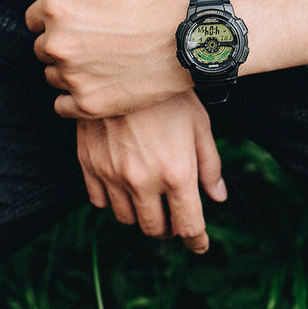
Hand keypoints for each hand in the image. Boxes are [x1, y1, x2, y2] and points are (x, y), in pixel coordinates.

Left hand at [21, 0, 192, 117]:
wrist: (190, 40)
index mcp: (58, 9)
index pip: (33, 17)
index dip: (58, 15)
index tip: (84, 18)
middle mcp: (59, 45)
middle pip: (42, 47)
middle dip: (62, 41)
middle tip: (97, 38)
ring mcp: (73, 78)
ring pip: (53, 75)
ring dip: (69, 68)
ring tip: (103, 59)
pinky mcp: (89, 105)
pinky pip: (62, 105)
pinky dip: (75, 96)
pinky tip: (98, 83)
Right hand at [77, 90, 226, 253]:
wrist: (125, 64)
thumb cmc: (170, 93)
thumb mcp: (199, 124)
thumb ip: (209, 165)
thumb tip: (218, 197)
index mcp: (176, 172)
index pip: (188, 225)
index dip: (196, 240)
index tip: (199, 244)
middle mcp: (142, 181)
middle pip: (155, 228)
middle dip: (169, 228)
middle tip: (174, 216)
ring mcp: (111, 174)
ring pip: (126, 218)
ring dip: (141, 214)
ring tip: (151, 198)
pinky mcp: (89, 164)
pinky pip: (98, 201)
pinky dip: (113, 200)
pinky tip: (124, 184)